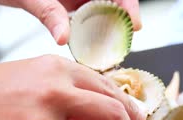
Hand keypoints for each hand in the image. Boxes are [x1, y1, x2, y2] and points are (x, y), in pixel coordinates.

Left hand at [0, 0, 140, 44]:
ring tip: (108, 52)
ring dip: (107, 32)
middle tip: (121, 46)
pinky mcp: (68, 8)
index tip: (134, 23)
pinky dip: (90, 36)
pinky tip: (90, 49)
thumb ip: (48, 12)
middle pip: (114, 3)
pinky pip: (86, 22)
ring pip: (102, 14)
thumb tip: (63, 36)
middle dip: (121, 24)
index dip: (130, 5)